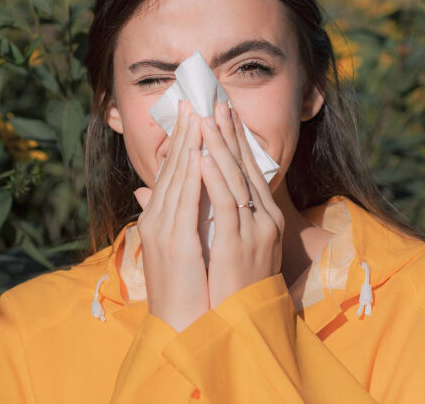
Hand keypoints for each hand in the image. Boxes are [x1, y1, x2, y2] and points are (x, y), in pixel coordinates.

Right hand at [133, 99, 208, 332]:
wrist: (178, 328)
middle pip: (171, 170)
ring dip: (188, 145)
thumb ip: (169, 219)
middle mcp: (156, 221)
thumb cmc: (183, 292)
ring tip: (198, 116)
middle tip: (194, 102)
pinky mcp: (174, 242)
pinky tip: (199, 154)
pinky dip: (191, 176)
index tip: (192, 115)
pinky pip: (184, 202)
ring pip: (176, 179)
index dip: (181, 143)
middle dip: (184, 135)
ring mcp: (163, 230)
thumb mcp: (178, 251)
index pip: (171, 174)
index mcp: (158, 221)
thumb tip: (156, 196)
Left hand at [198, 100, 284, 309]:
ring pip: (236, 180)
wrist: (242, 323)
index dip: (234, 140)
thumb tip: (159, 191)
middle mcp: (265, 218)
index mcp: (263, 216)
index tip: (221, 112)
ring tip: (205, 120)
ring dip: (220, 148)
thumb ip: (196, 212)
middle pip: (245, 168)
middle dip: (229, 134)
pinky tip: (202, 159)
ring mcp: (256, 230)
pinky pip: (228, 205)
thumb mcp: (216, 242)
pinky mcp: (240, 244)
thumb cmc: (229, 285)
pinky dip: (215, 180)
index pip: (247, 170)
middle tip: (216, 102)